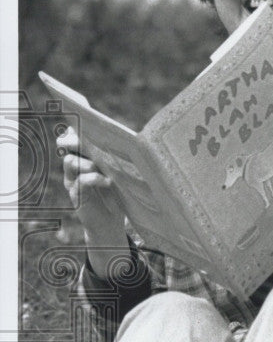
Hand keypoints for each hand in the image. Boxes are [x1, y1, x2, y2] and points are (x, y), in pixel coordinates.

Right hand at [56, 127, 128, 274]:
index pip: (73, 137)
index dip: (73, 127)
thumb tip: (136, 140)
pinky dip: (93, 178)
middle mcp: (74, 167)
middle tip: (82, 138)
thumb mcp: (119, 173)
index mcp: (84, 157)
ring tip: (100, 164)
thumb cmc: (117, 194)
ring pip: (70, 162)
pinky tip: (107, 181)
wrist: (111, 224)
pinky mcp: (77, 196)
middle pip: (67, 147)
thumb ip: (118, 158)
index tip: (79, 117)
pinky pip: (80, 182)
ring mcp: (73, 182)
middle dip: (74, 140)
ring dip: (85, 160)